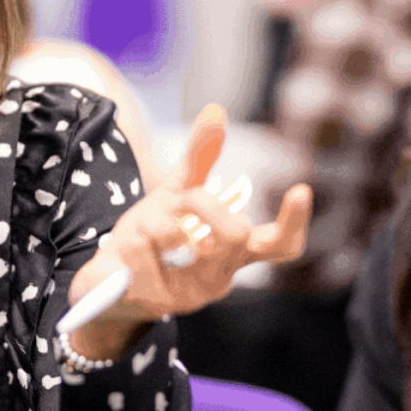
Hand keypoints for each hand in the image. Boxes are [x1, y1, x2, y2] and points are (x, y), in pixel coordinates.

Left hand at [68, 104, 312, 357]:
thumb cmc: (155, 236)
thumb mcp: (176, 194)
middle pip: (234, 235)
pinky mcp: (148, 302)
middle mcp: (216, 275)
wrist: (110, 284)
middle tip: (183, 200)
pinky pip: (137, 261)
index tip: (300, 189)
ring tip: (139, 225)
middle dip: (206, 203)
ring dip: (154, 219)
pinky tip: (119, 252)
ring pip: (175, 237)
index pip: (279, 246)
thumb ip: (200, 157)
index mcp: (232, 253)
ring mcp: (184, 293)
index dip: (294, 221)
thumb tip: (215, 109)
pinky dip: (126, 246)